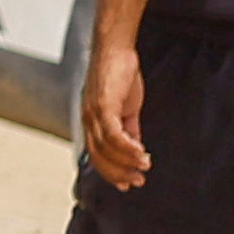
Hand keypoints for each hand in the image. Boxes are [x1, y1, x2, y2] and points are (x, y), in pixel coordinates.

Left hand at [79, 42, 150, 191]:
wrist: (115, 48)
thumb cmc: (120, 74)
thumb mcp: (126, 107)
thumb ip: (129, 128)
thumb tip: (136, 149)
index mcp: (91, 120)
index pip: (96, 154)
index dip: (110, 172)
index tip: (126, 184)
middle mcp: (88, 118)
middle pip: (99, 155)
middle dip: (118, 172)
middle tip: (138, 182)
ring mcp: (93, 111)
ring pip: (106, 147)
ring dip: (127, 161)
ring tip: (145, 168)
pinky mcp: (103, 104)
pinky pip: (113, 133)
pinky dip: (127, 146)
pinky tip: (142, 154)